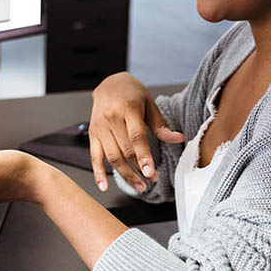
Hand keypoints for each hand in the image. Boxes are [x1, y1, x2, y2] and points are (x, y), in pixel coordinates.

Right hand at [89, 72, 184, 192]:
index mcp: (128, 109)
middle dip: (138, 169)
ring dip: (125, 175)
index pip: (136, 136)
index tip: (151, 172)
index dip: (144, 156)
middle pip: (124, 150)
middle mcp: (111, 118)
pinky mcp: (93, 134)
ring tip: (139, 186)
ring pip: (111, 157)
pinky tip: (104, 187)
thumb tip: (177, 139)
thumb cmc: (130, 93)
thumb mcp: (149, 103)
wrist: (108, 84)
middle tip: (151, 181)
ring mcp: (99, 128)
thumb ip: (160, 124)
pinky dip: (98, 174)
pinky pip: (94, 157)